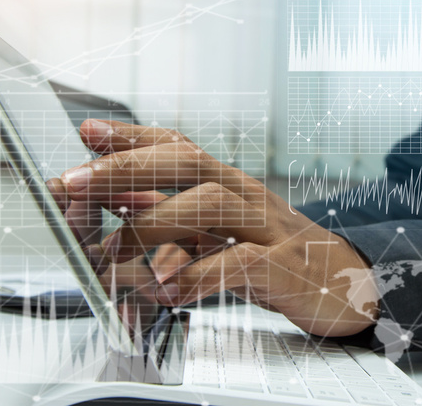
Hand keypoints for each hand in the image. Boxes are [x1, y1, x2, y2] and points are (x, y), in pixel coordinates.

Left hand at [54, 119, 378, 336]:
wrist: (345, 280)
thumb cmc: (276, 251)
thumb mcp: (222, 230)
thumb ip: (174, 216)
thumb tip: (118, 207)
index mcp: (228, 183)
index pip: (178, 146)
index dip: (133, 136)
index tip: (88, 131)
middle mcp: (247, 194)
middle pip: (188, 163)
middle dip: (128, 168)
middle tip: (77, 182)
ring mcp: (268, 227)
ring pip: (212, 204)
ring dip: (155, 222)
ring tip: (114, 249)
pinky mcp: (285, 266)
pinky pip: (241, 263)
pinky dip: (200, 275)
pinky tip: (170, 291)